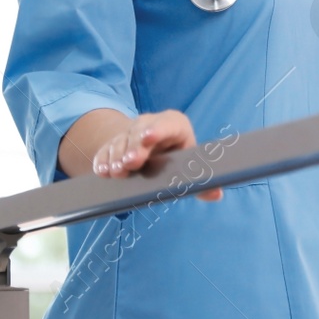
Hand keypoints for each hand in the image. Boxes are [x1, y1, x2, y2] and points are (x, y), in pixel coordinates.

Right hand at [92, 110, 221, 201]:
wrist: (149, 146)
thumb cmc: (175, 156)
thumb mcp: (188, 163)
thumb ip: (200, 181)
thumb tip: (216, 195)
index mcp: (174, 125)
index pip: (167, 123)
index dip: (158, 130)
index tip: (149, 139)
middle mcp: (150, 124)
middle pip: (139, 132)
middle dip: (134, 148)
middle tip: (129, 164)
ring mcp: (130, 131)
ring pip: (121, 140)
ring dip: (117, 156)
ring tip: (115, 172)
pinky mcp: (113, 142)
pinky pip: (106, 148)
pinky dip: (103, 159)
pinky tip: (101, 171)